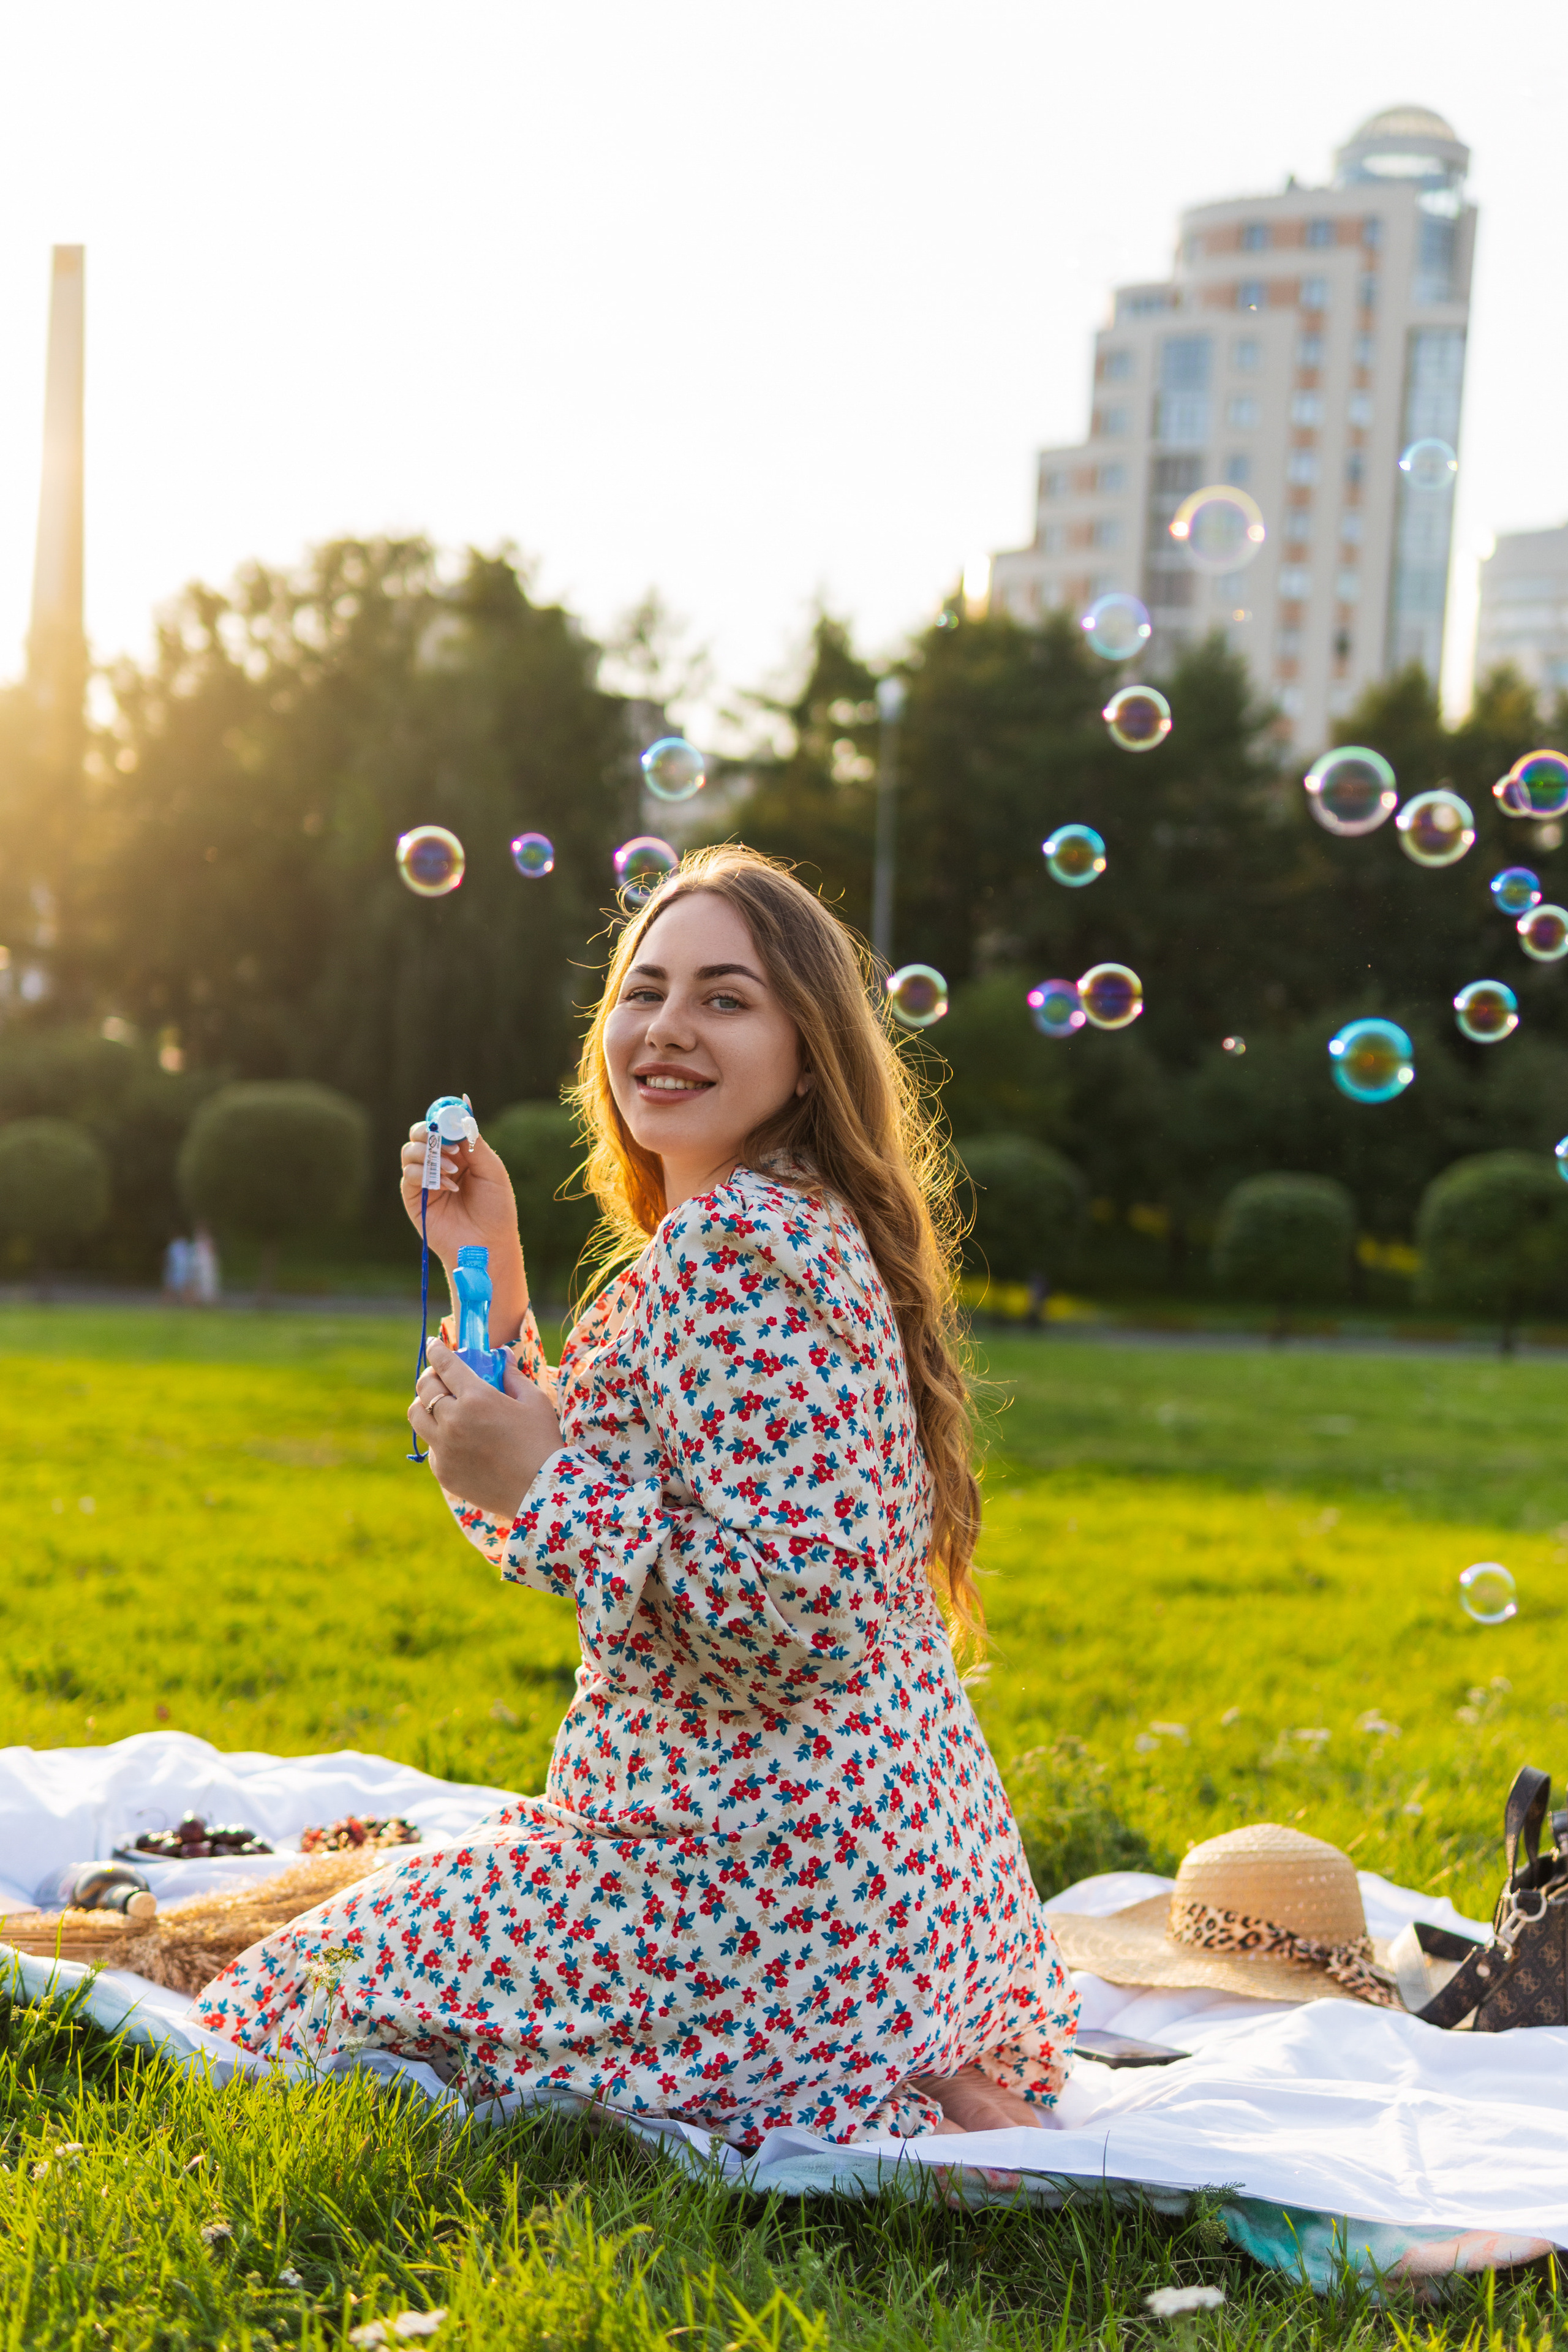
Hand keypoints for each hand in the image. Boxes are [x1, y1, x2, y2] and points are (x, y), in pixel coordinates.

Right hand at [400, 1121, 526, 1336]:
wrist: (488, 1243)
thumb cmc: (495, 1209)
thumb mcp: (492, 1171)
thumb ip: (475, 1144)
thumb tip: (463, 1115)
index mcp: (458, 1154)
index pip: (440, 1126)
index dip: (442, 1118)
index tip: (450, 1118)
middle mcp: (437, 1164)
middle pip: (419, 1134)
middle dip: (429, 1132)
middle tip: (445, 1142)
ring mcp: (424, 1180)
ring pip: (409, 1151)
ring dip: (430, 1155)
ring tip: (452, 1170)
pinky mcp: (413, 1198)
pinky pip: (409, 1175)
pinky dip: (425, 1174)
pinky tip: (446, 1186)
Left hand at [408, 1339, 561, 1521]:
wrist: (540, 1492)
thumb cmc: (542, 1442)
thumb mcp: (534, 1402)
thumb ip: (513, 1376)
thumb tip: (503, 1356)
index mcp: (476, 1398)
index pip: (445, 1365)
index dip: (437, 1350)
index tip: (434, 1344)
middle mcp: (453, 1421)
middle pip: (424, 1388)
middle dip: (430, 1376)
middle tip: (440, 1376)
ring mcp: (444, 1448)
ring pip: (416, 1416)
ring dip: (425, 1405)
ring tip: (440, 1406)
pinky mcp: (443, 1471)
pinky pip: (431, 1446)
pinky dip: (438, 1436)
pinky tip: (457, 1439)